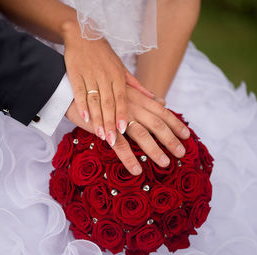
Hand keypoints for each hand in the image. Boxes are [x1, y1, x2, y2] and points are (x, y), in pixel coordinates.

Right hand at [63, 22, 141, 146]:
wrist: (83, 34)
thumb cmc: (104, 55)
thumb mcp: (121, 68)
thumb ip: (136, 86)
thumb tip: (156, 99)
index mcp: (118, 75)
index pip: (122, 98)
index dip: (122, 113)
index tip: (123, 129)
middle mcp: (105, 76)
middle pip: (108, 103)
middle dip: (110, 122)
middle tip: (112, 139)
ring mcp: (89, 75)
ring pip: (94, 100)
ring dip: (97, 118)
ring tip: (100, 134)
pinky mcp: (75, 74)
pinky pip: (79, 92)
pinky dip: (81, 105)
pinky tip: (84, 118)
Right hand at [65, 86, 189, 174]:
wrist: (69, 84)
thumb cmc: (96, 86)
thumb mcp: (123, 86)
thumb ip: (143, 94)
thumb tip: (160, 100)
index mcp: (137, 97)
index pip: (161, 110)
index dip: (175, 123)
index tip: (187, 134)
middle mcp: (131, 105)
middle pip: (156, 123)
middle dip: (171, 139)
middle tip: (182, 153)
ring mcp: (117, 115)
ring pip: (141, 134)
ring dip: (155, 150)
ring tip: (165, 163)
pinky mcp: (103, 126)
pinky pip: (118, 144)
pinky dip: (128, 157)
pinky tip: (136, 169)